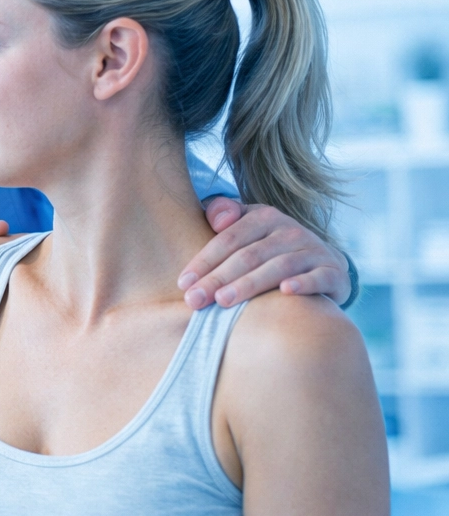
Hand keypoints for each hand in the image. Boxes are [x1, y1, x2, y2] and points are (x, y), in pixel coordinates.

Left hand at [179, 198, 350, 308]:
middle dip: (218, 278)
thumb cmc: (267, 246)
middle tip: (195, 300)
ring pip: (278, 267)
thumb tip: (215, 219)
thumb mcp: (246, 225)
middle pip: (248, 256)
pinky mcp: (333, 272)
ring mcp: (314, 251)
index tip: (183, 283)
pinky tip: (286, 291)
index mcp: (264, 217)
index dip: (204, 260)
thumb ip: (223, 214)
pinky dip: (304, 283)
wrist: (321, 262)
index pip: (228, 239)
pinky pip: (318, 277)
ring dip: (249, 284)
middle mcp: (290, 231)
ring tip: (223, 301)